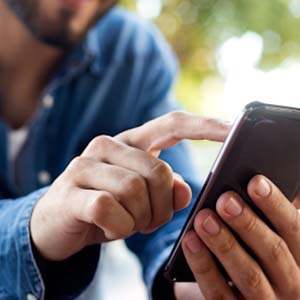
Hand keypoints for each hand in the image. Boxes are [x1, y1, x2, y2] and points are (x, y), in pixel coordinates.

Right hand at [30, 112, 229, 260]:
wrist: (57, 224)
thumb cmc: (106, 208)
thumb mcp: (143, 201)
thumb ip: (168, 191)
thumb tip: (186, 191)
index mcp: (130, 142)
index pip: (172, 125)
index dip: (204, 125)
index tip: (234, 127)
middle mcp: (107, 145)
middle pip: (159, 171)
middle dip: (162, 207)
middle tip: (149, 220)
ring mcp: (85, 165)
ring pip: (135, 191)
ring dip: (139, 220)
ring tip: (127, 224)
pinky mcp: (71, 190)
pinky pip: (111, 209)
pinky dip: (118, 228)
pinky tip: (108, 228)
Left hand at [177, 175, 299, 299]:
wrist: (239, 295)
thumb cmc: (255, 254)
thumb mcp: (267, 237)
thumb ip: (267, 216)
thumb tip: (255, 181)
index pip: (294, 229)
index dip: (275, 204)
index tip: (255, 181)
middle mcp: (291, 284)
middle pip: (274, 252)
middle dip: (248, 224)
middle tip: (225, 200)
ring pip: (248, 275)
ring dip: (225, 244)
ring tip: (203, 218)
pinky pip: (218, 292)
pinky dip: (203, 265)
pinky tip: (190, 241)